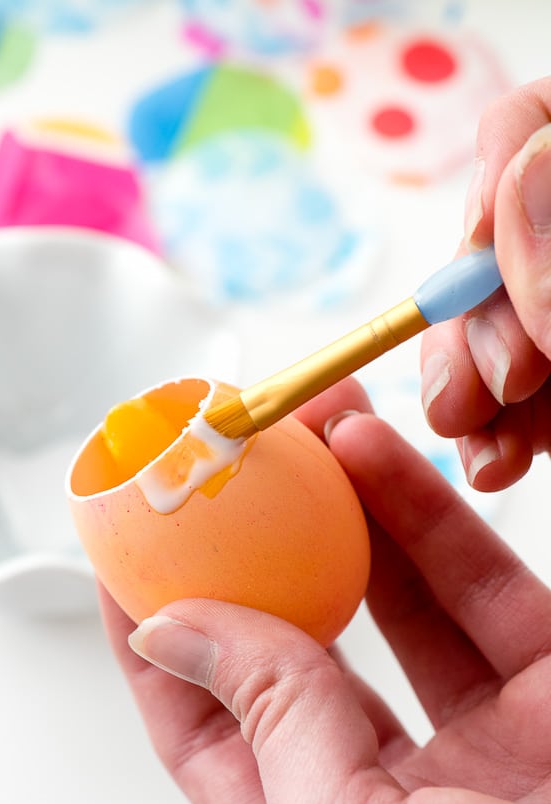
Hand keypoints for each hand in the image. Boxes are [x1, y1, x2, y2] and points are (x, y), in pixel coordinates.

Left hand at [100, 380, 550, 803]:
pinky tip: (372, 453)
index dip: (162, 645)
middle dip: (258, 554)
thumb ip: (274, 730)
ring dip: (342, 510)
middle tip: (217, 479)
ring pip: (389, 599)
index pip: (209, 731)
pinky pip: (476, 581)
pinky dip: (422, 512)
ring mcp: (476, 734)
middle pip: (300, 647)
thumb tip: (176, 633)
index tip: (127, 561)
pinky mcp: (549, 683)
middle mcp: (396, 785)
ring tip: (300, 434)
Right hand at [421, 76, 550, 490]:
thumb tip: (501, 225)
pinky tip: (496, 463)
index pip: (521, 131)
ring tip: (484, 447)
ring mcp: (546, 316)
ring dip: (468, 396)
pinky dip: (496, 441)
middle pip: (482, 255)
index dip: (488, 191)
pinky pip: (510, 409)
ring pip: (482, 342)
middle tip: (500, 381)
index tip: (481, 259)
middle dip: (473, 324)